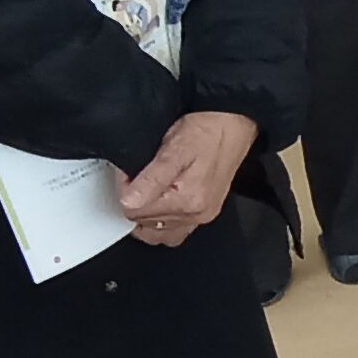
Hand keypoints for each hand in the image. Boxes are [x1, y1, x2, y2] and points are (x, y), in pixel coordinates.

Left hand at [117, 109, 257, 245]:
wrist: (232, 124)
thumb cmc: (207, 131)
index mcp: (187, 200)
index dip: (125, 190)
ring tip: (147, 193)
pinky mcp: (206, 212)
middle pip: (145, 224)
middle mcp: (196, 213)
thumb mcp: (174, 149)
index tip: (129, 173)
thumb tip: (129, 202)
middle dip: (135, 202)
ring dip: (147, 216)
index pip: (135, 212)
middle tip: (138, 179)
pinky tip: (160, 204)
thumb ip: (151, 178)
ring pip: (159, 233)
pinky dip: (162, 222)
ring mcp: (202, 216)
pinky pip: (175, 232)